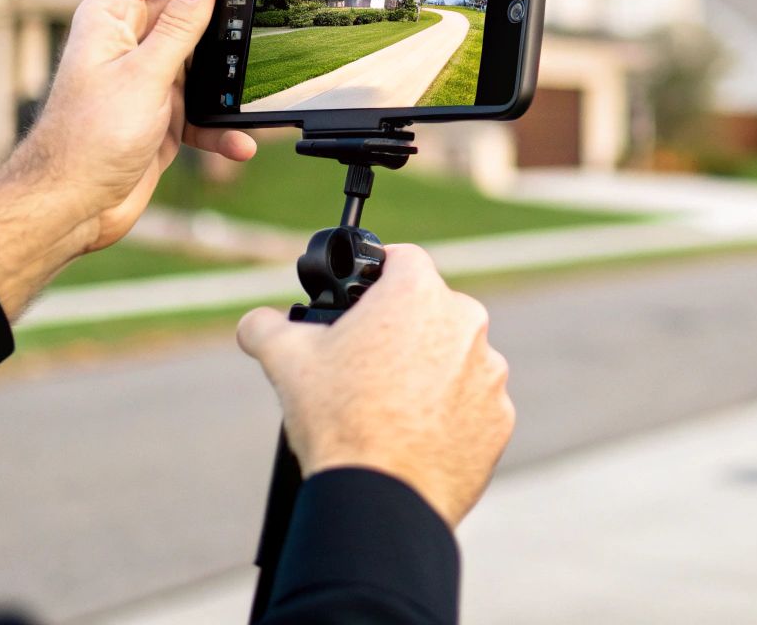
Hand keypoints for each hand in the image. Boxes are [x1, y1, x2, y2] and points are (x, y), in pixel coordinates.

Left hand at [19, 0, 259, 247]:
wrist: (69, 206)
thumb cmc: (87, 141)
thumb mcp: (143, 78)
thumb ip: (178, 28)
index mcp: (112, 16)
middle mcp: (128, 39)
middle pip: (187, 0)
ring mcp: (146, 75)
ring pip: (203, 54)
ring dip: (231, 70)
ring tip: (262, 65)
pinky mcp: (160, 111)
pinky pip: (204, 106)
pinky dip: (224, 123)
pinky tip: (238, 139)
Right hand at [236, 245, 514, 528]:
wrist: (381, 496)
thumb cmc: (338, 418)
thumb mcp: (286, 360)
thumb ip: (266, 326)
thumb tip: (255, 324)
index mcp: (418, 293)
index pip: (402, 259)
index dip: (379, 275)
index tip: (365, 297)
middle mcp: (466, 323)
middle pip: (431, 311)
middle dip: (403, 330)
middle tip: (369, 363)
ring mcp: (490, 372)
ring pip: (456, 358)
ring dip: (431, 372)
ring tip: (391, 407)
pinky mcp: (500, 417)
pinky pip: (474, 404)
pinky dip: (452, 414)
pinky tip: (417, 435)